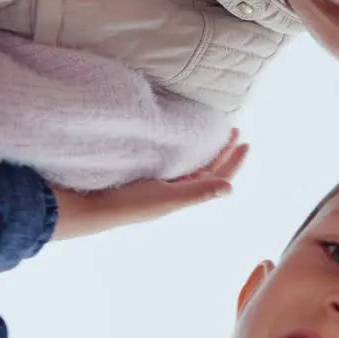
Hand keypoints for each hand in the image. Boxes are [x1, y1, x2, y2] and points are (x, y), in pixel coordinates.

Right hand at [51, 129, 249, 241]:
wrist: (93, 207)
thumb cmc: (132, 205)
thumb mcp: (169, 197)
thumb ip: (199, 192)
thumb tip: (230, 188)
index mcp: (186, 195)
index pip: (218, 176)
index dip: (233, 161)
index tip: (245, 142)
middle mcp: (176, 188)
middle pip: (208, 167)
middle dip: (223, 150)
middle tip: (234, 130)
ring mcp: (162, 181)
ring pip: (192, 163)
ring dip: (207, 149)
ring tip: (216, 132)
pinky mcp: (146, 173)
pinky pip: (174, 159)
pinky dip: (185, 148)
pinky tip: (185, 139)